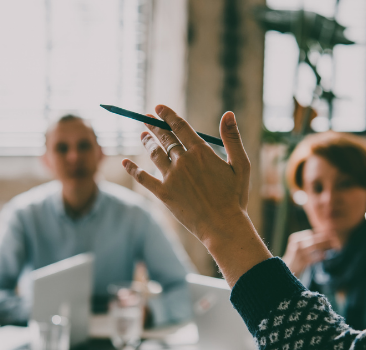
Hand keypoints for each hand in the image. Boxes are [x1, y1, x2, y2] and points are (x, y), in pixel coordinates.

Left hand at [122, 105, 271, 286]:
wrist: (222, 226)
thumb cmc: (235, 197)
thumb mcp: (241, 165)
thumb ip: (232, 139)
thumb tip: (229, 113)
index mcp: (201, 152)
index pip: (180, 126)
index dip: (167, 115)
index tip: (158, 108)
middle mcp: (183, 161)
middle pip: (165, 138)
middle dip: (154, 126)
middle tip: (146, 119)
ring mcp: (171, 177)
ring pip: (154, 154)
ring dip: (146, 142)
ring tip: (142, 135)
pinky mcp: (163, 194)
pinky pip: (144, 178)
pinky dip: (133, 169)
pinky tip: (124, 162)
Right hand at [282, 230, 339, 274]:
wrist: (287, 270)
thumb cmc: (295, 258)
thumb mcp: (298, 246)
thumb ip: (308, 240)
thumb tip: (324, 235)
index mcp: (294, 238)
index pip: (310, 233)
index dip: (320, 233)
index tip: (329, 234)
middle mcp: (296, 244)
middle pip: (313, 239)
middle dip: (324, 239)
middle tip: (334, 238)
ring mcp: (298, 253)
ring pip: (315, 247)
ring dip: (325, 246)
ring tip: (333, 246)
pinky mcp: (302, 262)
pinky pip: (315, 257)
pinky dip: (321, 256)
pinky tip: (325, 256)